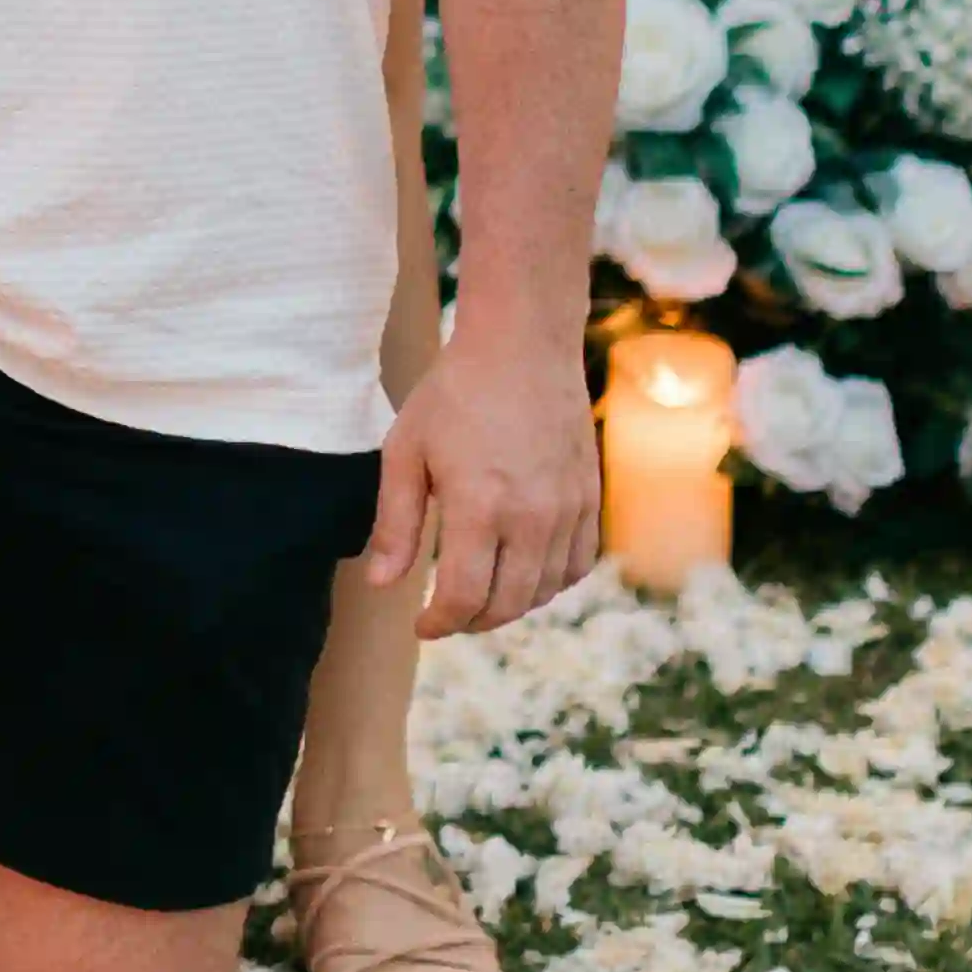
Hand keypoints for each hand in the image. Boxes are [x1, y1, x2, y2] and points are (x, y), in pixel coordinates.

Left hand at [364, 326, 599, 637]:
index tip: (422, 625)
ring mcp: (568, 508)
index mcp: (479, 505)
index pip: (465, 596)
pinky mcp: (590, 496)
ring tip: (482, 597)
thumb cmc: (454, 393)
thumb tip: (381, 585)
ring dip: (512, 606)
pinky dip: (552, 582)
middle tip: (448, 616)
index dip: (440, 623)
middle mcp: (531, 515)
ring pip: (545, 590)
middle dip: (472, 621)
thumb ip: (395, 524)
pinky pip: (578, 563)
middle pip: (507, 603)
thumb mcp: (406, 451)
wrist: (522, 345)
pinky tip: (525, 574)